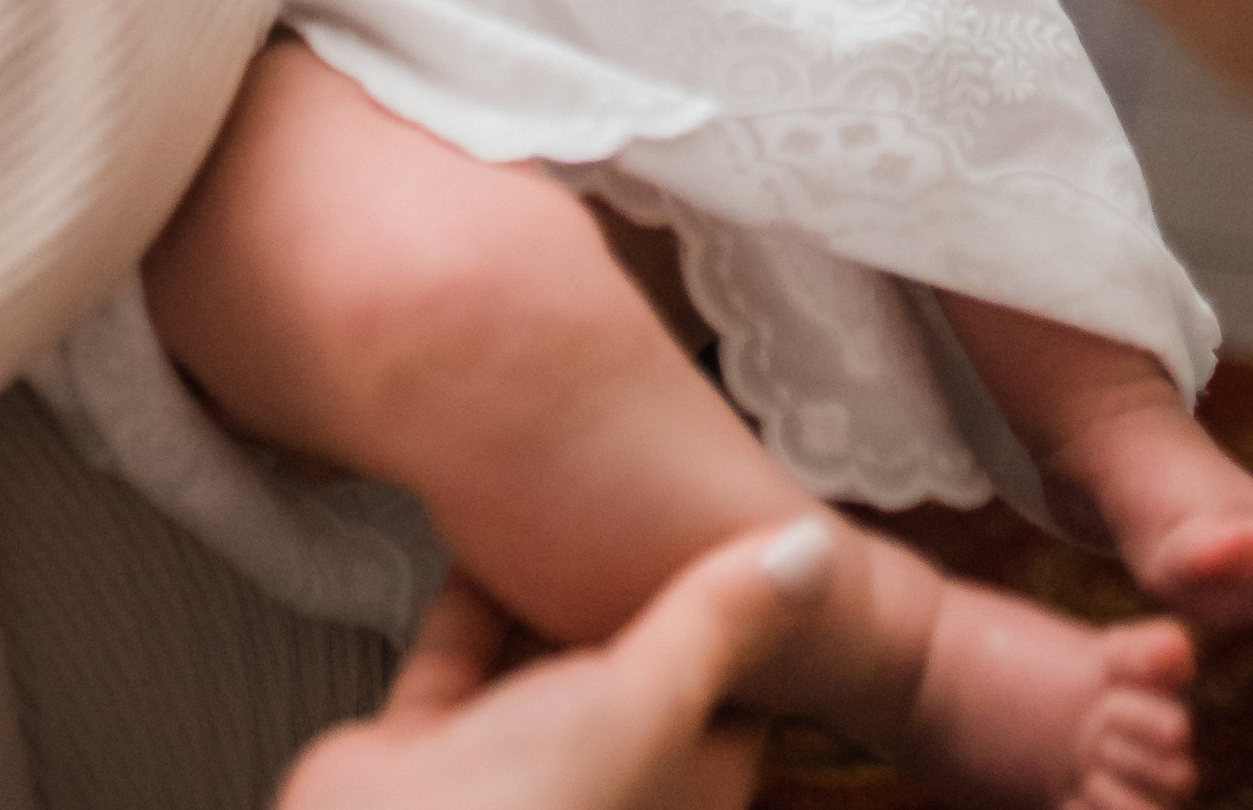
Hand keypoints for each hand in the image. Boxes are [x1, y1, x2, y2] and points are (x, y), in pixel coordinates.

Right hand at [277, 529, 828, 809]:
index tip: (744, 520)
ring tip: (570, 480)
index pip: (733, 693)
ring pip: (542, 653)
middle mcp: (604, 774)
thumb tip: (818, 550)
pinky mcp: (434, 741)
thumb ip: (720, 619)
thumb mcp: (651, 699)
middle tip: (650, 474)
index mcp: (677, 783)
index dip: (745, 610)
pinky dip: (471, 592)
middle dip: (634, 581)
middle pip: (632, 662)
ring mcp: (514, 761)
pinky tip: (481, 521)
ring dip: (547, 580)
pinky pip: (462, 649)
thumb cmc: (539, 804)